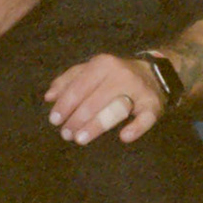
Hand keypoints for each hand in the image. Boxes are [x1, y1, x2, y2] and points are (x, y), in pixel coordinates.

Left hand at [45, 53, 162, 143]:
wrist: (154, 73)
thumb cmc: (115, 75)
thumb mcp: (91, 70)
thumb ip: (69, 80)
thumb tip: (49, 97)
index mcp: (103, 63)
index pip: (79, 86)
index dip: (64, 104)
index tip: (54, 120)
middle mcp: (120, 74)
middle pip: (93, 100)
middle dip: (76, 119)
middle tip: (65, 134)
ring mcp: (138, 89)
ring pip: (114, 109)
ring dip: (95, 126)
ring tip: (80, 139)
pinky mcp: (153, 104)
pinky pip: (145, 118)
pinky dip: (136, 128)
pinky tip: (124, 137)